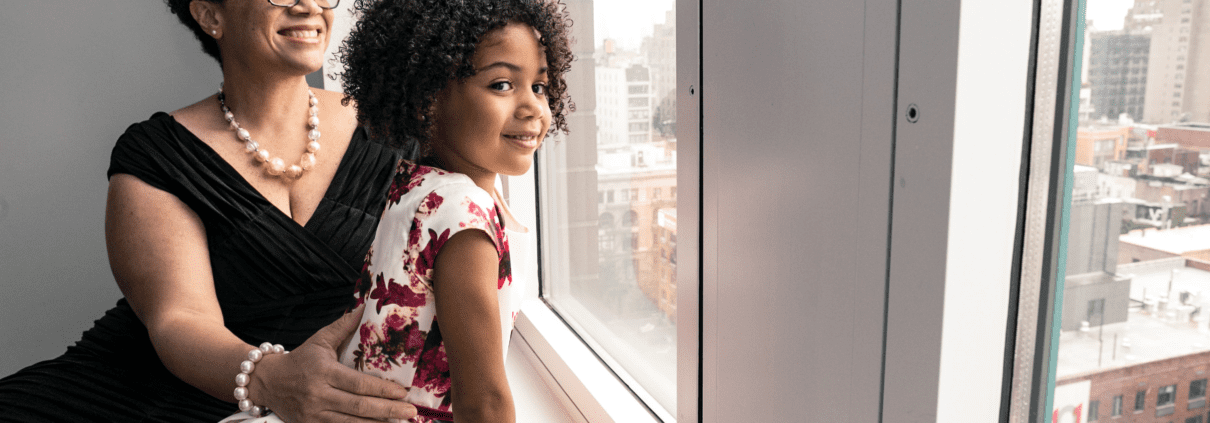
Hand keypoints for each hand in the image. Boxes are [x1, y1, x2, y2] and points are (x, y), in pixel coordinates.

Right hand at [252, 305, 417, 422]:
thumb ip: (344, 326)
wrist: (266, 382)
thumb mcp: (320, 340)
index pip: (358, 384)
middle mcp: (319, 394)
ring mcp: (314, 414)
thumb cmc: (300, 359)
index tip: (403, 392)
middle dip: (388, 410)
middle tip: (411, 412)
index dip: (382, 390)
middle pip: (359, 406)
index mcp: (324, 371)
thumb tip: (365, 307)